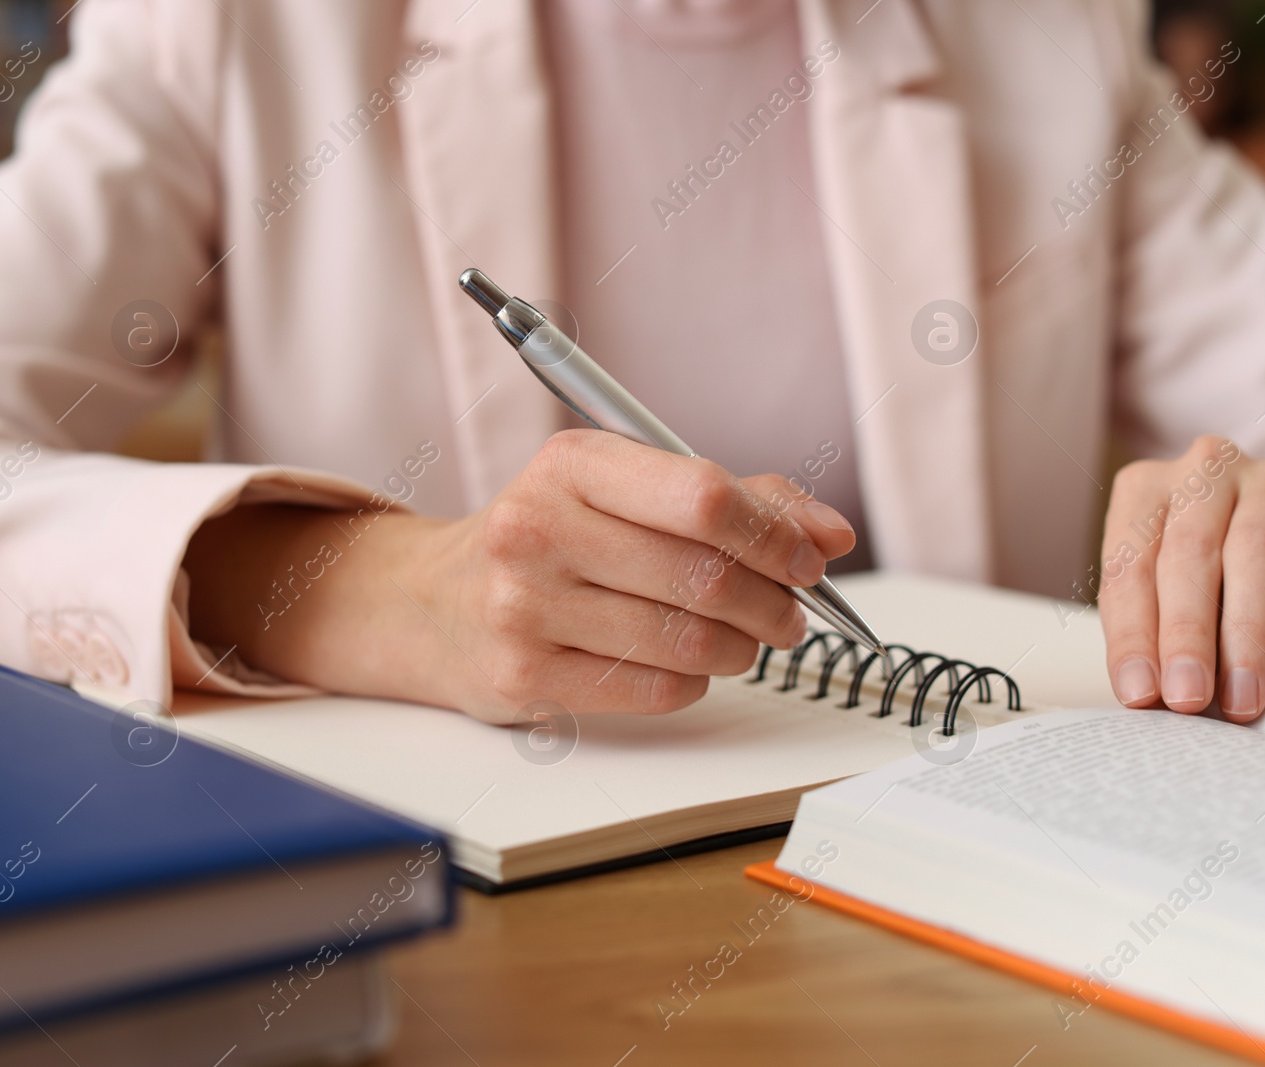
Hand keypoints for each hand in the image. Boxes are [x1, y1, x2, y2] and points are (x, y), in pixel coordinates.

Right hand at [183, 430, 854, 721]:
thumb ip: (738, 500)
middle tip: (792, 615)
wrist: (433, 603)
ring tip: (743, 641)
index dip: (776, 535)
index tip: (809, 559)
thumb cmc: (553, 539)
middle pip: (706, 576)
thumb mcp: (628, 491)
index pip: (704, 497)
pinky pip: (655, 688)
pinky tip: (685, 663)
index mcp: (573, 463)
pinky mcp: (523, 675)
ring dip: (740, 648)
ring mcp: (524, 605)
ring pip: (687, 641)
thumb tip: (830, 534)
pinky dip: (694, 680)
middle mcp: (538, 527)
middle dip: (774, 604)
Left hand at [1097, 436, 1264, 721]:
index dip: (1132, 635)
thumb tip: (1144, 696)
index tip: (1140, 695)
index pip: (1128, 566)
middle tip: (1188, 698)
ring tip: (1240, 700)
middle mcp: (1204, 470)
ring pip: (1252, 554)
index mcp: (1144, 490)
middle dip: (1185, 635)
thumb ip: (1152, 637)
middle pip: (1188, 554)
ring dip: (1243, 635)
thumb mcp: (1169, 603)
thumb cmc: (1218, 590)